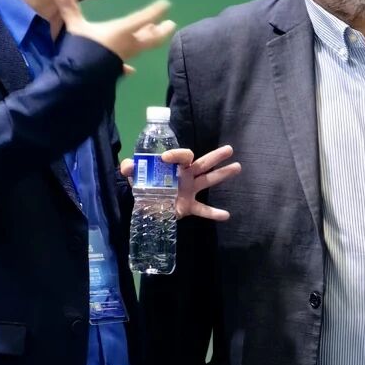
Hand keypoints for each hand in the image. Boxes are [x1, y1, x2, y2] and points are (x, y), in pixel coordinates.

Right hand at [54, 0, 175, 69]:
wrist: (81, 79)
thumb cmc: (83, 49)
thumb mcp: (76, 28)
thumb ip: (70, 11)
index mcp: (121, 31)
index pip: (142, 19)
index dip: (155, 11)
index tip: (166, 4)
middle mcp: (127, 44)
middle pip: (149, 37)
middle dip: (161, 31)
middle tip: (172, 25)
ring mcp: (123, 58)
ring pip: (141, 48)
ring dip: (149, 42)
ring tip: (156, 37)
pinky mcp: (116, 69)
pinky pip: (125, 66)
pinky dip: (128, 66)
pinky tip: (131, 70)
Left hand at [120, 146, 241, 221]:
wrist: (145, 206)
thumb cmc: (144, 186)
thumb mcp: (135, 176)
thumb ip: (130, 169)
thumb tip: (126, 165)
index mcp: (174, 166)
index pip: (181, 156)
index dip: (176, 155)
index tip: (165, 158)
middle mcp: (185, 175)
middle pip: (203, 163)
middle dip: (215, 156)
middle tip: (229, 149)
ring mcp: (189, 190)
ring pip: (208, 180)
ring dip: (222, 174)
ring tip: (237, 167)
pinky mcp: (188, 206)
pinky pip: (203, 210)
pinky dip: (213, 213)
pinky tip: (226, 215)